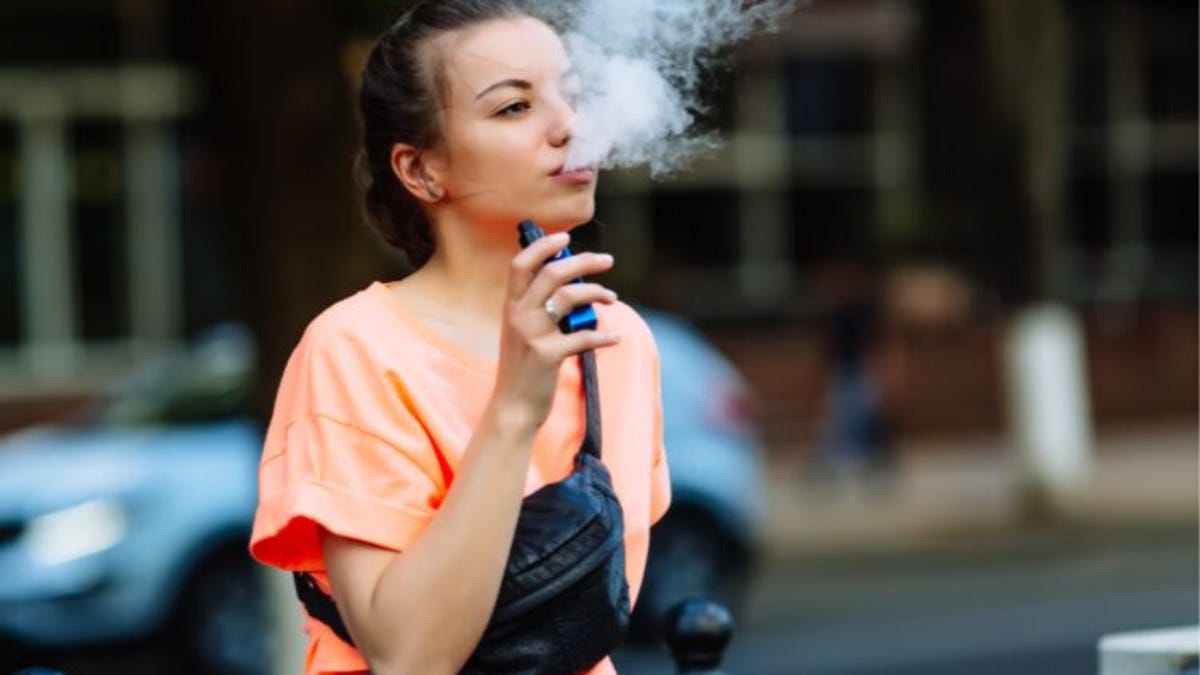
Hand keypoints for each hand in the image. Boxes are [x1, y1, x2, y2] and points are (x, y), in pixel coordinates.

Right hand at [488, 232, 618, 434]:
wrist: (512, 408)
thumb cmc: (523, 368)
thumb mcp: (521, 333)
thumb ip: (538, 308)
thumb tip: (571, 285)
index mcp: (511, 307)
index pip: (520, 264)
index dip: (542, 245)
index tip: (565, 237)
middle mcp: (519, 315)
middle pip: (553, 272)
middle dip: (583, 261)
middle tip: (606, 260)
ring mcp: (532, 334)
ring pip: (570, 297)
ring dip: (597, 292)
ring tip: (612, 298)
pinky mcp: (548, 355)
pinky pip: (584, 337)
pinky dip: (605, 336)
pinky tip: (616, 337)